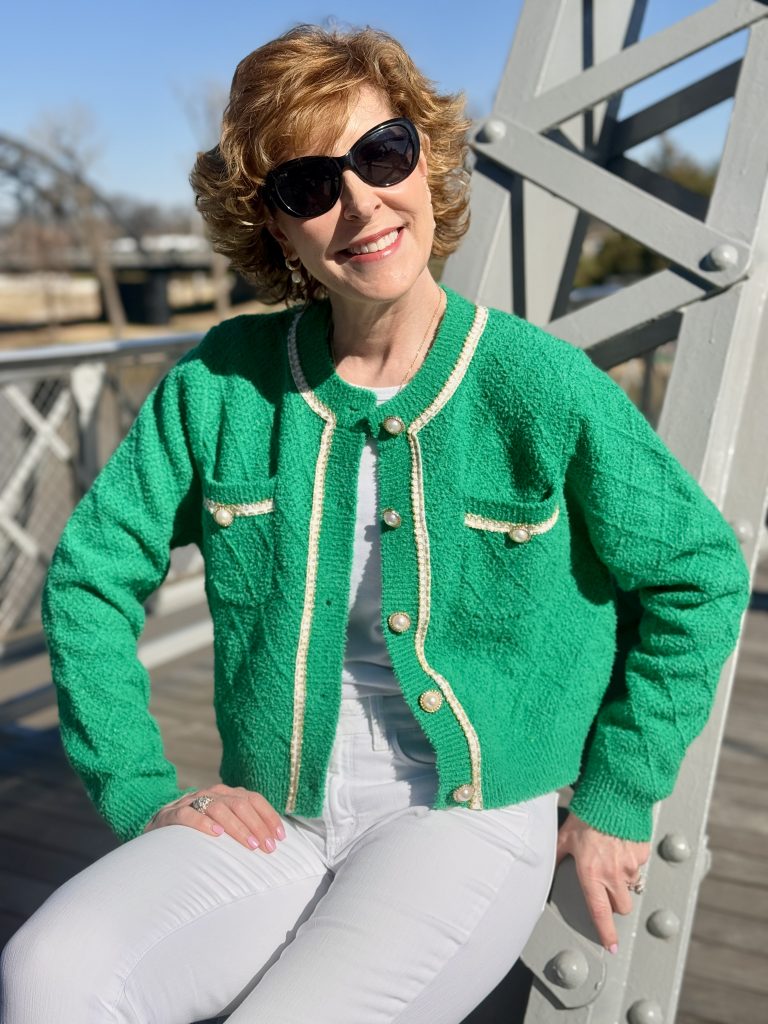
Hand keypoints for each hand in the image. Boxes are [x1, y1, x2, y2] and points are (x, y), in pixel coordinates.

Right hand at [142, 783, 286, 853]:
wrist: (156, 827)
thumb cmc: (197, 830)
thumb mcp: (222, 822)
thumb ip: (242, 824)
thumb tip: (272, 840)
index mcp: (226, 793)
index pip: (253, 799)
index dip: (269, 816)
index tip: (280, 837)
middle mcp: (212, 793)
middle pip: (240, 804)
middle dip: (257, 826)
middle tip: (268, 848)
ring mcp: (191, 801)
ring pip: (219, 808)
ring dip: (237, 827)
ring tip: (250, 844)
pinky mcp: (172, 814)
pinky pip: (189, 815)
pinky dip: (203, 823)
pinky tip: (215, 834)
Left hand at [556, 812, 649, 951]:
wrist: (612, 795)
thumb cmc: (585, 814)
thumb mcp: (563, 837)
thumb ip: (556, 857)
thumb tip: (543, 870)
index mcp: (592, 873)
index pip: (600, 912)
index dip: (605, 932)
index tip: (610, 946)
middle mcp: (613, 873)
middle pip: (621, 906)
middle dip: (615, 902)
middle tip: (605, 886)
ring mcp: (631, 864)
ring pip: (630, 884)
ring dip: (622, 878)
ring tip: (610, 855)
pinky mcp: (642, 853)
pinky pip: (639, 864)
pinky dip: (631, 859)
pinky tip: (620, 843)